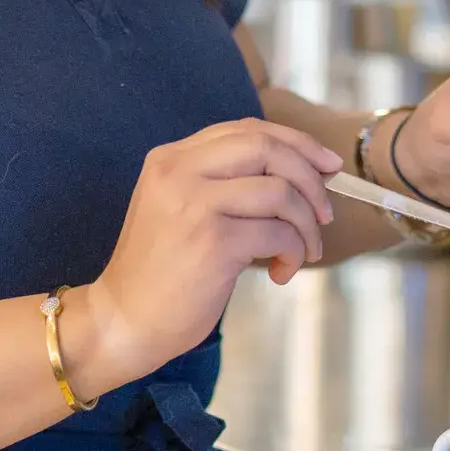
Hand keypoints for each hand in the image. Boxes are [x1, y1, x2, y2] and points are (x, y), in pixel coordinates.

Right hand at [80, 119, 340, 390]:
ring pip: (280, 190)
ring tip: (305, 252)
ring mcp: (195, 203)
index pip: (246, 130)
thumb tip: (300, 174)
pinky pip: (278, 233)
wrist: (123, 321)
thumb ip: (223, 184)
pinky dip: (293, 252)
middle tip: (326, 212)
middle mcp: (179, 171)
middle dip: (310, 176)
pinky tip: (280, 272)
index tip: (326, 165)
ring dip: (307, 222)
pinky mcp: (213, 241)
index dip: (295, 143)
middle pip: (266, 146)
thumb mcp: (180, 210)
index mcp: (171, 158)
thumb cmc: (161, 272)